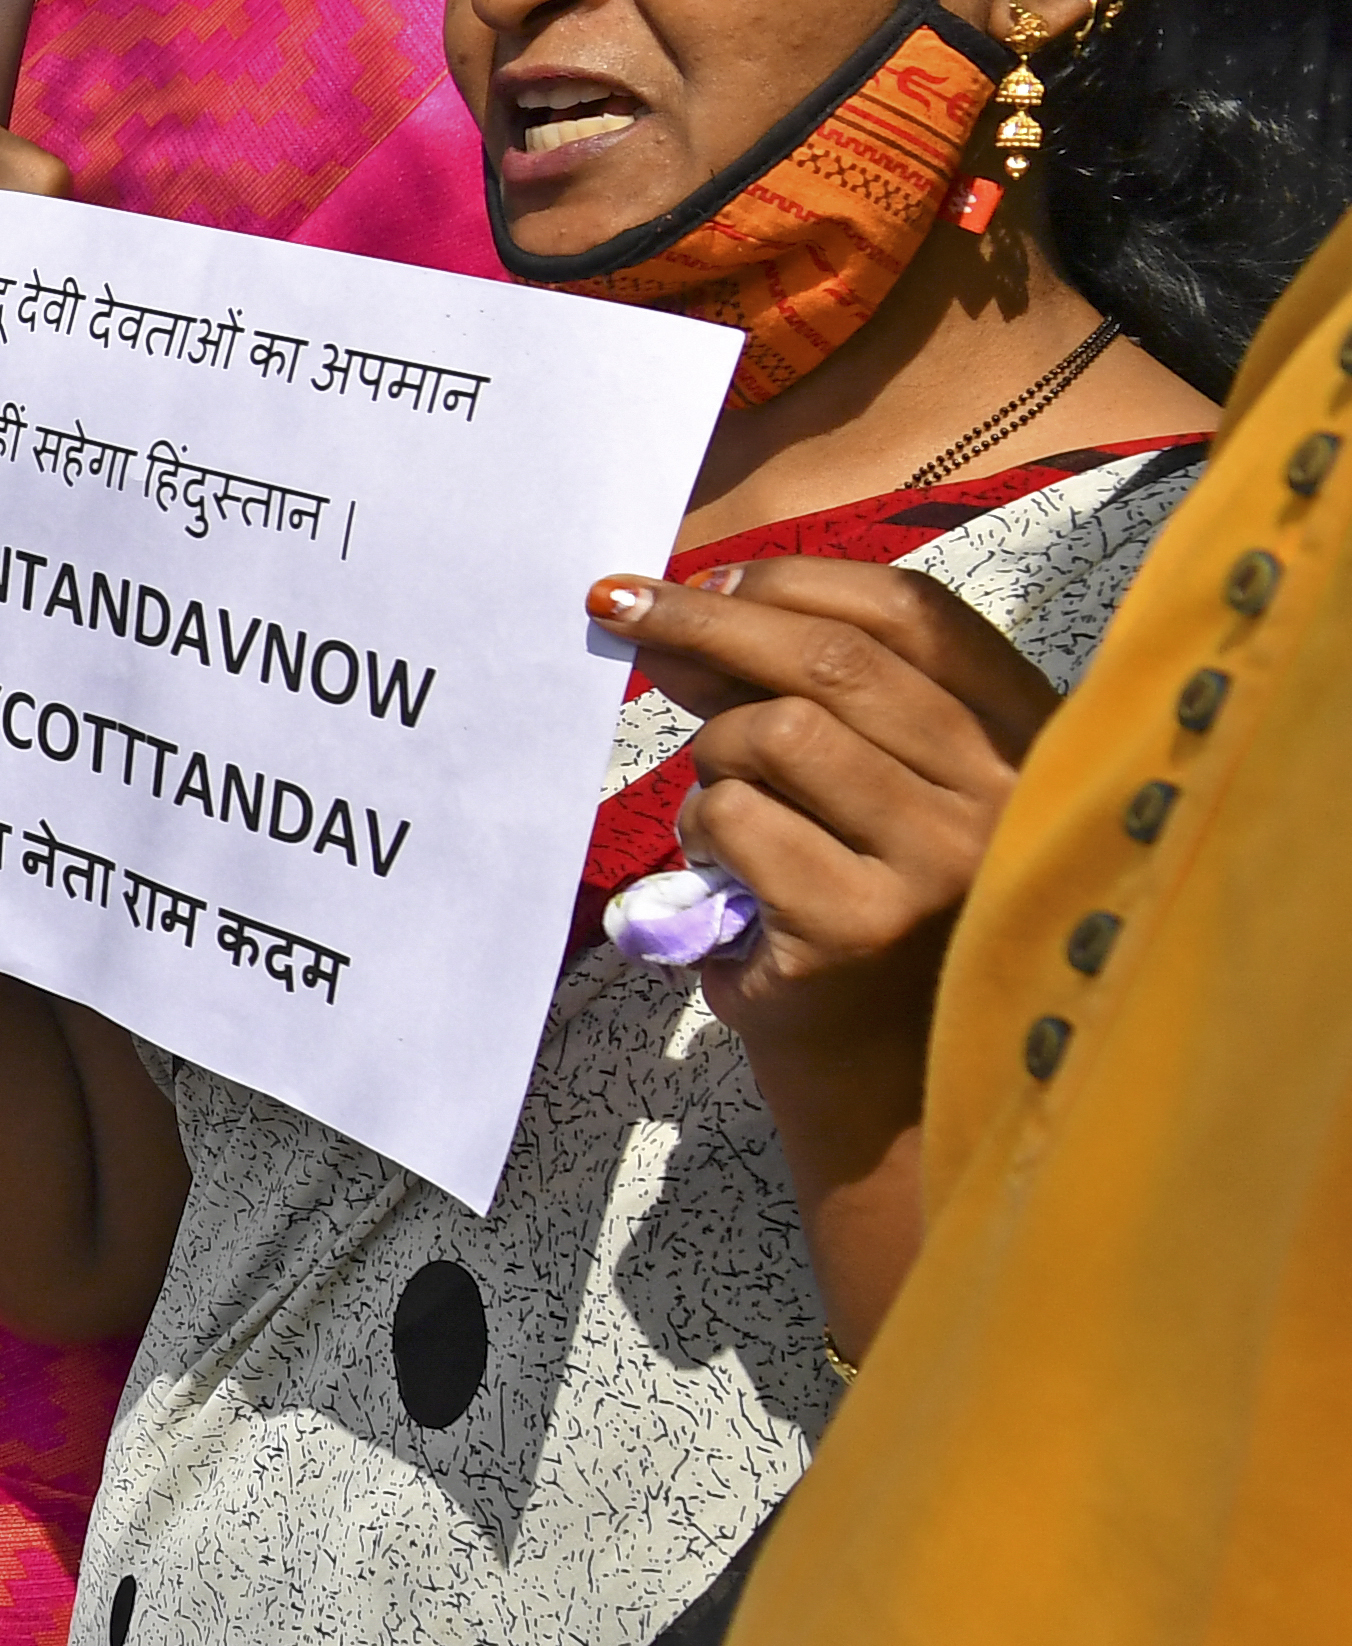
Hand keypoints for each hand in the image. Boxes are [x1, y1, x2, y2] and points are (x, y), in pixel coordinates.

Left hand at [591, 554, 1057, 1098]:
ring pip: (774, 734)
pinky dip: (700, 836)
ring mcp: (942, 861)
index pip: (914, 611)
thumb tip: (681, 608)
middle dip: (705, 622)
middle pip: (831, 660)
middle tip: (620, 609)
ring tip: (724, 812)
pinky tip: (724, 879)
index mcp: (1026, 735)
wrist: (887, 1069)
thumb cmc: (867, 900)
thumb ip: (799, 693)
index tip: (703, 576)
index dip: (793, 580)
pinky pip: (733, 820)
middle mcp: (1005, 791)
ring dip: (712, 759)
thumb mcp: (864, 780)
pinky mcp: (861, 924)